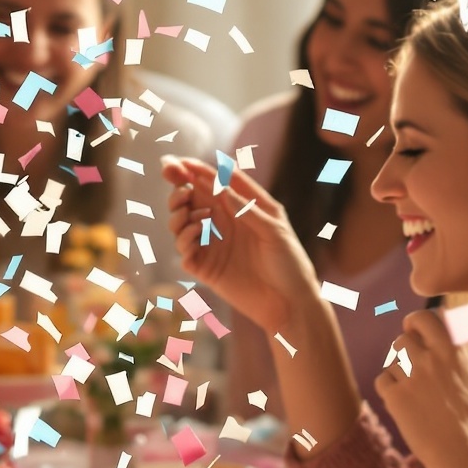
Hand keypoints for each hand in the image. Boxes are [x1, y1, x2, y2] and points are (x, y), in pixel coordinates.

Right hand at [162, 156, 320, 334]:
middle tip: (181, 191)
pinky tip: (196, 232)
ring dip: (179, 214)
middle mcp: (223, 223)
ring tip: (192, 214)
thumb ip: (247, 209)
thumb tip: (222, 187)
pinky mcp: (206, 268)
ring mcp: (212, 245)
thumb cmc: (290, 263)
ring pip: (181, 222)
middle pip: (190, 200)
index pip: (213, 182)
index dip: (194, 170)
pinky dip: (184, 238)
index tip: (178, 163)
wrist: (289, 304)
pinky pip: (184, 249)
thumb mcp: (275, 231)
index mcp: (240, 208)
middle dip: (178, 190)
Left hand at [374, 312, 467, 467]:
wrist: (462, 458)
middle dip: (405, 348)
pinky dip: (389, 391)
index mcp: (455, 353)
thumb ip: (460, 353)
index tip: (417, 331)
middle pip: (403, 336)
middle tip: (411, 364)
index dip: (418, 323)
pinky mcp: (395, 396)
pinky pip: (382, 380)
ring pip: (393, 358)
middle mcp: (433, 359)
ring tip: (416, 394)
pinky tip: (405, 406)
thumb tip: (452, 324)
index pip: (427, 317)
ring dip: (399, 372)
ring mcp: (413, 377)